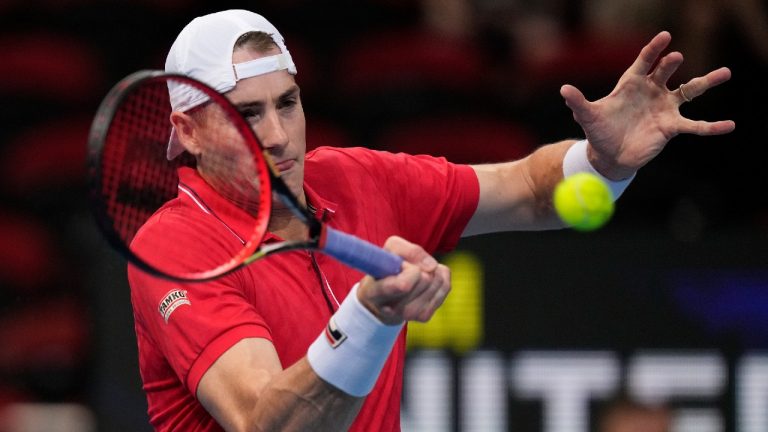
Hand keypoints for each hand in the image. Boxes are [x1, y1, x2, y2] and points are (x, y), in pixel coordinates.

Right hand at [357, 236, 449, 324]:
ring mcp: (408, 315)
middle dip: (420, 267)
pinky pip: (445, 287)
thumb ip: (409, 251)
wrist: (383, 296)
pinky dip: (439, 277)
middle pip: (424, 279)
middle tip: (406, 269)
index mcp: (375, 292)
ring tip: (415, 275)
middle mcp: (391, 309)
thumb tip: (432, 266)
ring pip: (437, 282)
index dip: (411, 271)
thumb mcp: (390, 250)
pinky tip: (426, 281)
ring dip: (430, 271)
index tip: (404, 264)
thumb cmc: (385, 268)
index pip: (404, 285)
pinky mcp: (423, 316)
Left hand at [560, 31, 735, 179]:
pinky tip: (729, 125)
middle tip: (675, 57)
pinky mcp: (671, 127)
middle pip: (665, 73)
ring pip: (689, 91)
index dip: (653, 50)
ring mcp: (664, 108)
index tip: (664, 37)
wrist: (608, 155)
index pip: (644, 62)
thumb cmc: (598, 131)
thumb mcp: (587, 116)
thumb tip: (564, 90)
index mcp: (631, 84)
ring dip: (707, 81)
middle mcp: (652, 91)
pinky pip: (695, 126)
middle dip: (670, 65)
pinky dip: (712, 127)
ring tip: (726, 72)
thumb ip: (578, 102)